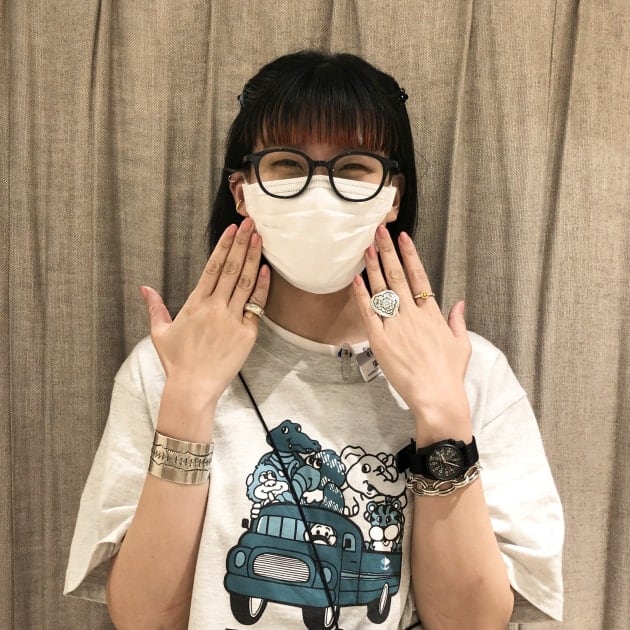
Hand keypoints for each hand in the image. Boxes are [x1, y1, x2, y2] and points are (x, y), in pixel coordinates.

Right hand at [140, 218, 269, 407]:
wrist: (193, 388)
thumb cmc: (176, 362)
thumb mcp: (160, 333)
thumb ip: (155, 307)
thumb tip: (145, 288)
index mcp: (195, 303)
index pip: (213, 267)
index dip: (224, 246)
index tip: (232, 229)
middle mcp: (215, 307)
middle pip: (232, 269)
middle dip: (242, 243)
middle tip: (251, 224)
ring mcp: (232, 319)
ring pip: (246, 283)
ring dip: (253, 258)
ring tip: (260, 239)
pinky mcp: (246, 334)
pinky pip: (256, 306)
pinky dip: (262, 288)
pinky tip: (266, 270)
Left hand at [352, 226, 471, 442]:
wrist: (437, 396)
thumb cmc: (450, 373)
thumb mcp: (461, 344)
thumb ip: (457, 320)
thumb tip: (459, 303)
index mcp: (431, 313)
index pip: (419, 276)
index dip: (409, 254)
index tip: (402, 236)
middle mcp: (413, 314)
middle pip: (397, 275)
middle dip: (387, 251)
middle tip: (379, 231)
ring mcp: (396, 326)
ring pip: (382, 290)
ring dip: (373, 267)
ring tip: (366, 248)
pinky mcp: (380, 340)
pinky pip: (368, 313)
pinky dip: (362, 295)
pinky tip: (356, 279)